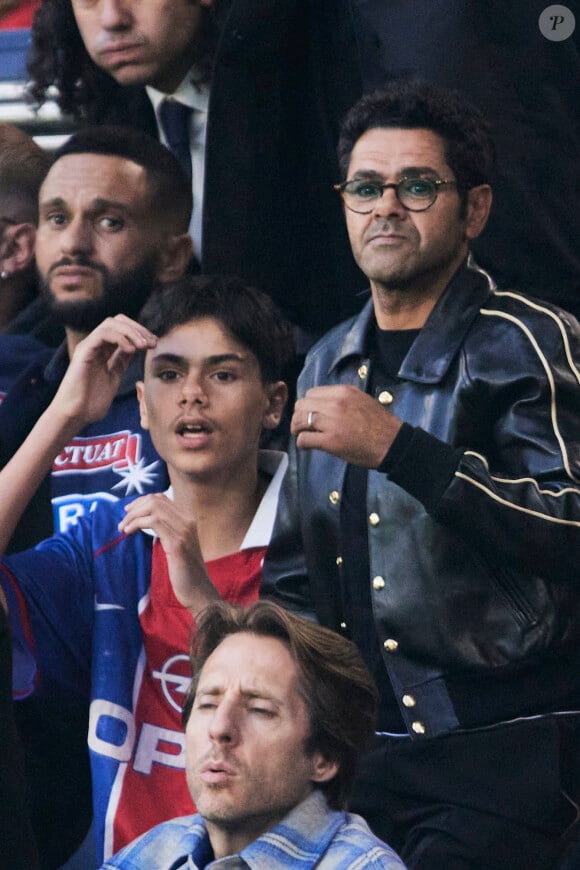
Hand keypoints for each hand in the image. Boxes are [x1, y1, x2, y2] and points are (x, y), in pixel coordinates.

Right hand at [53, 315, 156, 426]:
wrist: (76, 416)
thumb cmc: (91, 402)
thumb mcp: (113, 377)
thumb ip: (121, 362)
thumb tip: (134, 349)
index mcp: (102, 351)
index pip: (122, 330)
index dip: (140, 333)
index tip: (154, 344)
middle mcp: (95, 345)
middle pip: (118, 321)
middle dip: (138, 328)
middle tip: (152, 342)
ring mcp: (88, 347)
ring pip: (111, 324)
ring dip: (131, 332)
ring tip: (143, 345)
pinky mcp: (83, 352)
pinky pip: (102, 334)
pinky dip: (120, 338)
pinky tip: (131, 349)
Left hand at [118, 493, 219, 614]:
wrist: (198, 591)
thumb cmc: (185, 573)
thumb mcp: (176, 546)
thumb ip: (166, 532)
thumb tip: (144, 522)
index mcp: (187, 520)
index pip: (161, 498)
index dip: (141, 501)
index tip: (128, 512)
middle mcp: (187, 521)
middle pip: (156, 500)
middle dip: (134, 508)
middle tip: (122, 522)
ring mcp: (184, 531)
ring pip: (154, 507)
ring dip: (133, 516)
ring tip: (123, 528)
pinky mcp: (177, 543)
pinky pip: (153, 522)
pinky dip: (137, 523)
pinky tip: (129, 533)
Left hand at [292, 385, 402, 466]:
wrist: (392, 443)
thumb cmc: (380, 424)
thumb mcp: (362, 400)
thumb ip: (342, 399)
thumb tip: (324, 404)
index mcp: (343, 392)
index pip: (312, 393)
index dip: (308, 404)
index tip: (309, 413)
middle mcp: (335, 404)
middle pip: (302, 404)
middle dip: (299, 415)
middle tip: (301, 425)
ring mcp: (332, 422)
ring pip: (299, 420)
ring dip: (297, 428)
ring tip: (301, 434)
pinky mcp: (330, 441)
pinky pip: (304, 439)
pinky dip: (302, 443)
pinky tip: (306, 445)